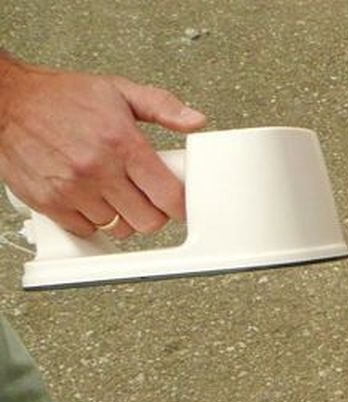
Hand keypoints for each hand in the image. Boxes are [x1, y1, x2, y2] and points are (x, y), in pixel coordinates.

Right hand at [0, 57, 204, 238]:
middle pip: (148, 222)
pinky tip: (89, 198)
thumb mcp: (117, 91)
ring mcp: (72, 189)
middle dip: (152, 212)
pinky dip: (91, 220)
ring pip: (120, 229)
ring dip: (121, 216)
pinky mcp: (50, 203)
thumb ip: (161, 106)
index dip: (179, 204)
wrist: (4, 100)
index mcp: (121, 143)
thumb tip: (194, 121)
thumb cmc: (58, 96)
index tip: (176, 201)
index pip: (169, 197)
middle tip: (144, 196)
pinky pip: (87, 231)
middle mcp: (98, 169)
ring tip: (112, 192)